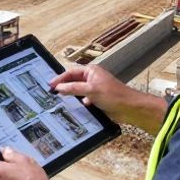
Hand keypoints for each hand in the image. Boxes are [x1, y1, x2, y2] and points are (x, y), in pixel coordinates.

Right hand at [50, 64, 166, 132]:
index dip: (60, 78)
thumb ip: (73, 88)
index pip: (71, 72)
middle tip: (51, 93)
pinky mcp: (97, 100)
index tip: (50, 85)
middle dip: (63, 86)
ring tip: (58, 101)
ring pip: (77, 91)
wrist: (129, 108)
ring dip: (70, 95)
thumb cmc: (112, 95)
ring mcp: (94, 89)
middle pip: (73, 81)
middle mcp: (92, 78)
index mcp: (91, 71)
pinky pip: (83, 100)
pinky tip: (73, 108)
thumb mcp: (90, 90)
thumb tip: (58, 87)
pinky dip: (78, 103)